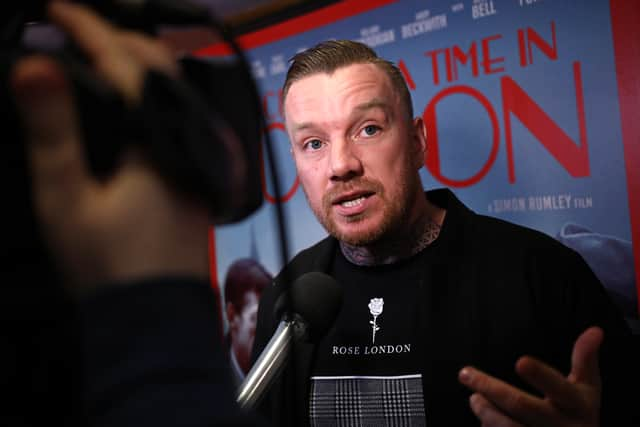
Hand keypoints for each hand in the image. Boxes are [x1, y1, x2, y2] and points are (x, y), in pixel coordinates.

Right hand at [11, 2, 209, 290]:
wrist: (154, 312)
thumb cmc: (109, 264)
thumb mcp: (66, 197)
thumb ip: (53, 129)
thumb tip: (36, 66)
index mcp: (158, 140)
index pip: (125, 65)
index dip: (89, 29)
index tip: (58, 9)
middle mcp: (190, 142)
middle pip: (160, 70)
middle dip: (118, 39)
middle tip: (75, 27)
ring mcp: (200, 159)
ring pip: (173, 92)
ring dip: (138, 64)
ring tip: (97, 53)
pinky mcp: (199, 174)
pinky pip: (179, 117)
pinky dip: (152, 95)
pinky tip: (132, 101)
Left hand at [458, 326, 602, 426]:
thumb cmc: (579, 412)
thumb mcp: (587, 388)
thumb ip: (585, 359)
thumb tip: (595, 330)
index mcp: (579, 405)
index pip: (558, 387)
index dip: (540, 375)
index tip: (520, 361)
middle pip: (522, 405)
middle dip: (490, 388)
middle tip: (465, 373)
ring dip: (485, 411)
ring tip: (474, 399)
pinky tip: (484, 422)